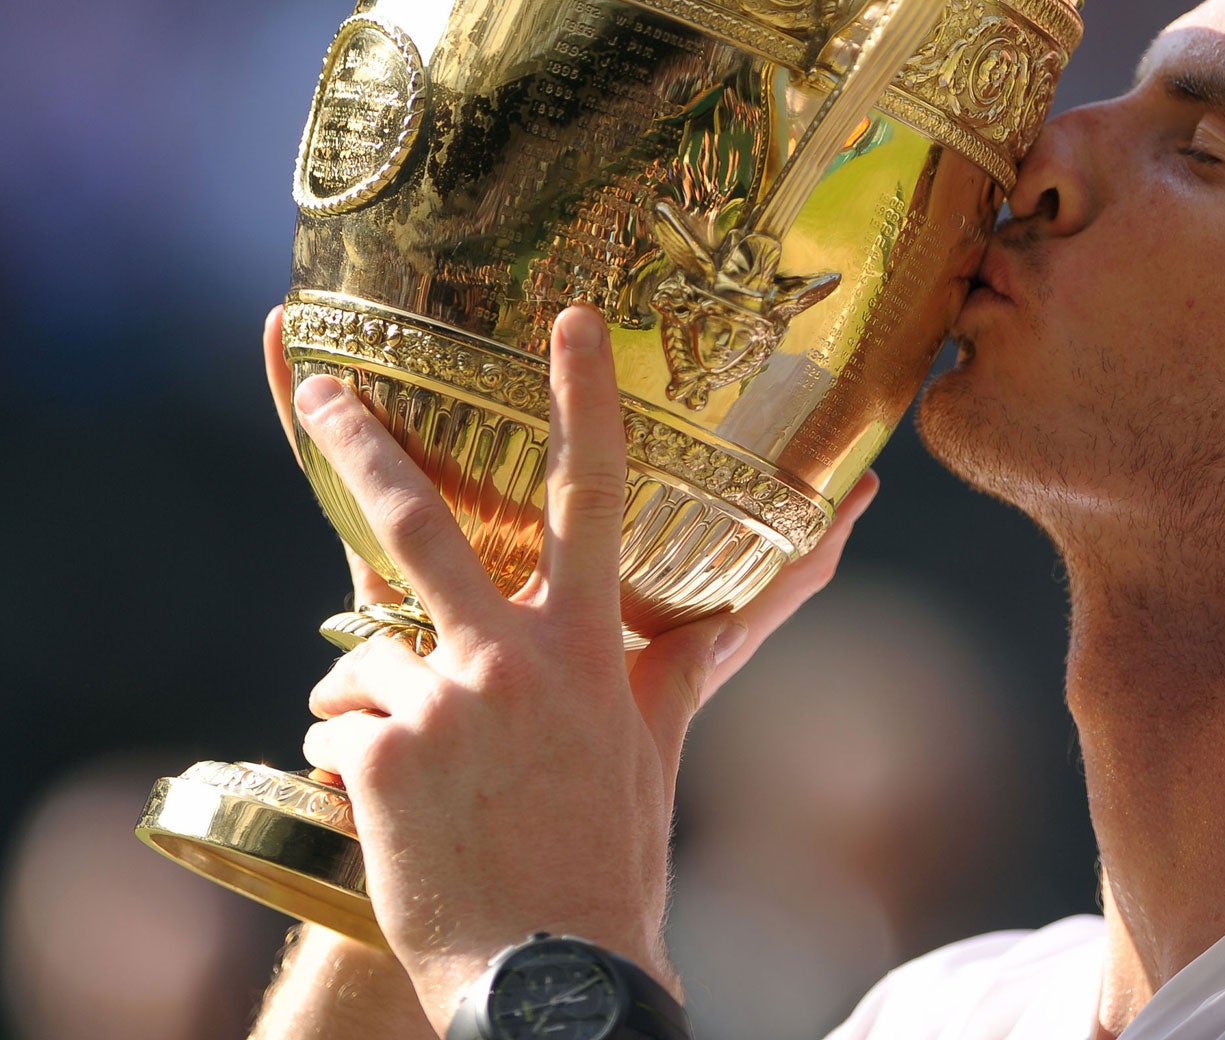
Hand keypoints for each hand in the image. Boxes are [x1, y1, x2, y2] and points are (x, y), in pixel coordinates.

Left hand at [280, 303, 877, 1028]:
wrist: (549, 967)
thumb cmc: (615, 844)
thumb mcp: (668, 728)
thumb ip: (716, 634)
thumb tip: (837, 542)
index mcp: (590, 645)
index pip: (596, 496)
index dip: (584, 401)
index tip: (570, 323)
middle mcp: (513, 659)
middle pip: (420, 525)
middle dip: (362, 446)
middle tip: (322, 389)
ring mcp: (442, 706)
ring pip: (364, 649)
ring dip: (378, 700)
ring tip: (422, 770)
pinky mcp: (381, 759)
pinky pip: (336, 728)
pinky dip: (353, 761)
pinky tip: (396, 813)